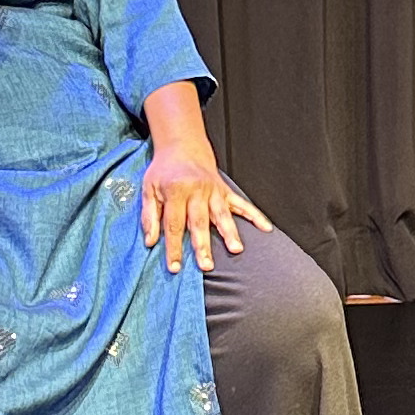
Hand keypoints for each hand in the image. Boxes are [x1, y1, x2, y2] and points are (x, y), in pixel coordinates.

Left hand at [142, 143, 272, 274]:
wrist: (182, 147)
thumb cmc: (163, 171)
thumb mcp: (148, 190)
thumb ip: (149, 217)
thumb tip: (150, 242)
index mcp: (176, 191)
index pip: (174, 225)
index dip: (174, 248)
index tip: (175, 268)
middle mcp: (197, 191)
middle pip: (200, 223)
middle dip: (203, 245)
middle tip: (207, 266)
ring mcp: (214, 191)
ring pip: (222, 215)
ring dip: (230, 233)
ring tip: (236, 249)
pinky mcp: (225, 191)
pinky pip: (242, 204)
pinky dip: (255, 215)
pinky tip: (265, 228)